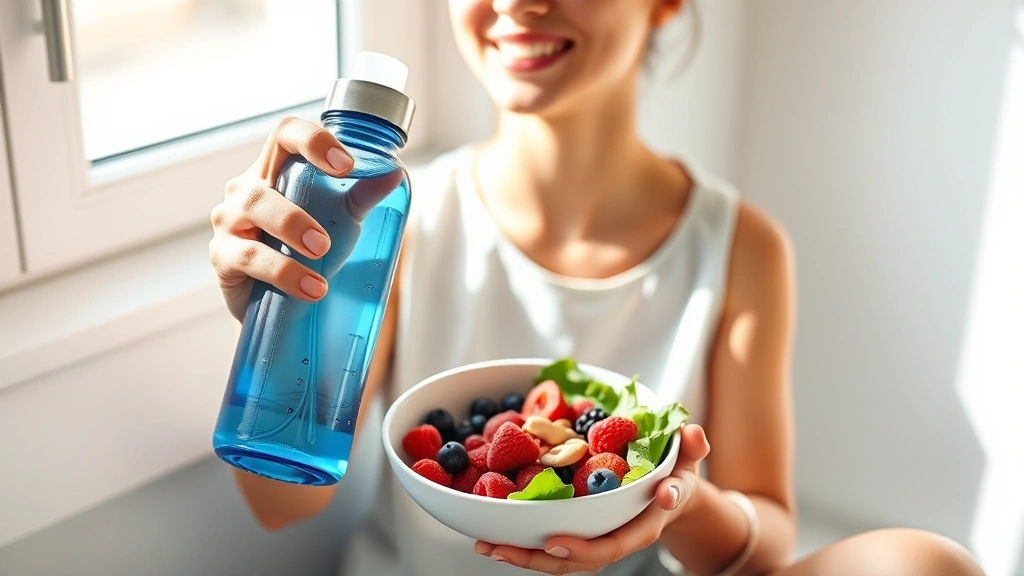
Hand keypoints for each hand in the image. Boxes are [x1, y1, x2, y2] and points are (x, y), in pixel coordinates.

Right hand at [209, 116, 352, 321]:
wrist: (275, 296)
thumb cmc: (304, 247)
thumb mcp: (338, 219)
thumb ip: (361, 197)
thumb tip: (394, 174)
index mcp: (275, 169)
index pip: (284, 134)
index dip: (312, 141)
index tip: (347, 165)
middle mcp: (246, 189)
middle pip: (261, 185)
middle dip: (295, 215)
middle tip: (326, 242)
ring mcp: (229, 220)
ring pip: (252, 216)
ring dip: (289, 239)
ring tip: (322, 261)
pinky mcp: (222, 255)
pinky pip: (248, 257)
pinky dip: (283, 273)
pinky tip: (311, 288)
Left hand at [474, 425, 710, 574]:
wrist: (672, 490)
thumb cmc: (678, 471)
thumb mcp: (689, 457)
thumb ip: (692, 446)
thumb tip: (693, 434)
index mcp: (642, 524)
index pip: (614, 545)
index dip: (583, 548)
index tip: (553, 542)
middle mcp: (617, 538)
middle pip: (576, 561)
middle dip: (537, 558)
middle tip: (502, 549)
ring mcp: (596, 539)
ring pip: (558, 559)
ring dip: (521, 555)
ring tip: (486, 546)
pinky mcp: (580, 533)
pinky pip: (550, 545)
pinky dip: (522, 542)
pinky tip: (493, 536)